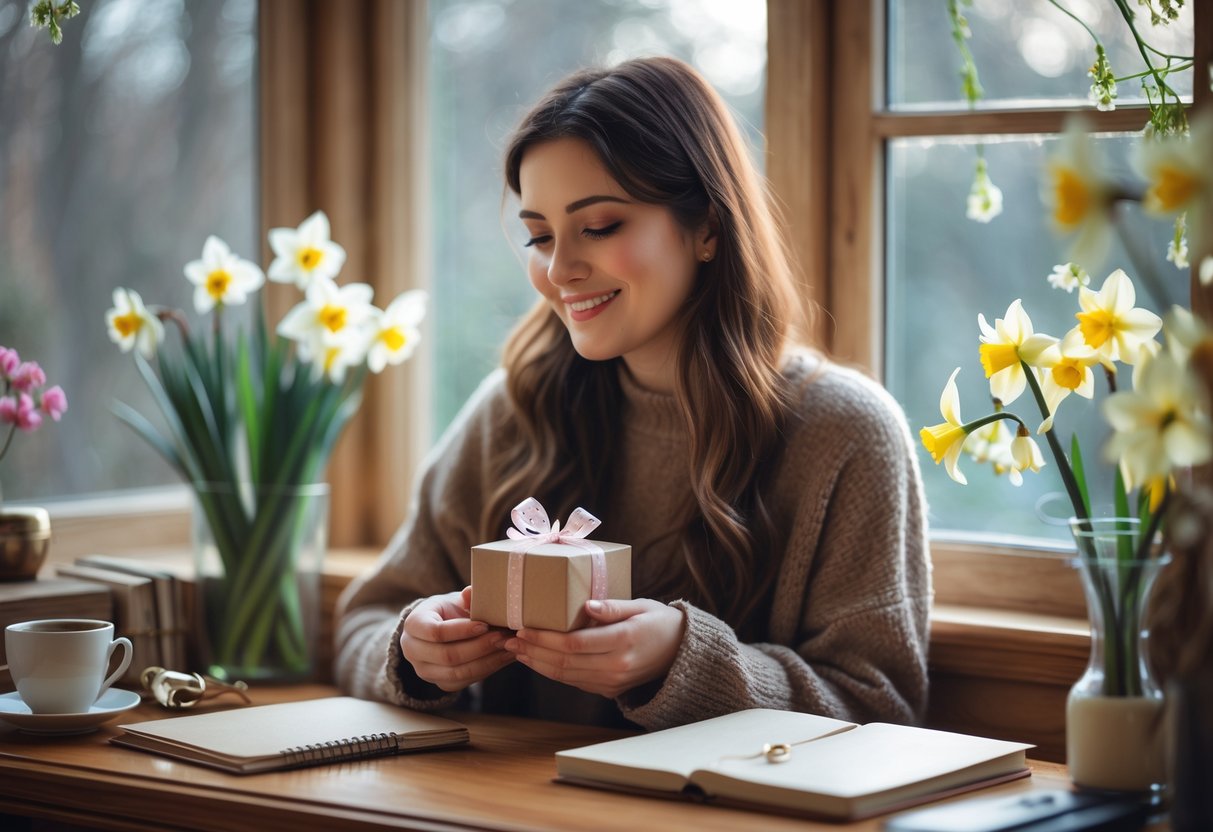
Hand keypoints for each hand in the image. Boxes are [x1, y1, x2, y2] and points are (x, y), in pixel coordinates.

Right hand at [400, 586, 514, 691]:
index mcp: (413, 625)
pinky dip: (487, 670)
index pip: (435, 632)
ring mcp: (424, 670)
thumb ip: (465, 598)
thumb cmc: (448, 611)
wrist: (439, 629)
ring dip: (487, 661)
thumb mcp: (454, 600)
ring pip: (458, 673)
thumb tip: (472, 593)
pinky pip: (465, 681)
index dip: (462, 630)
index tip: (485, 625)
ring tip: (509, 648)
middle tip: (503, 637)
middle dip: (479, 647)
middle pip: (447, 656)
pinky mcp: (440, 683)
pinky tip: (504, 657)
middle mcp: (412, 651)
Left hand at [503, 598, 685, 698]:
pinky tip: (536, 659)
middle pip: (564, 662)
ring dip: (536, 663)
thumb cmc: (658, 621)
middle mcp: (616, 666)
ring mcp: (612, 682)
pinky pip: (574, 681)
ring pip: (565, 675)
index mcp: (624, 641)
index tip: (523, 628)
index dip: (545, 638)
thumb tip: (587, 606)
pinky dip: (551, 671)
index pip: (574, 644)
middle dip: (533, 651)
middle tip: (508, 639)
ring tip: (515, 650)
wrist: (679, 653)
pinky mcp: (608, 690)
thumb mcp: (641, 606)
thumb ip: (613, 607)